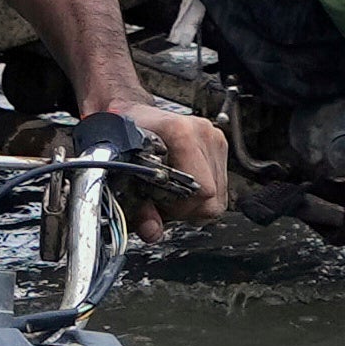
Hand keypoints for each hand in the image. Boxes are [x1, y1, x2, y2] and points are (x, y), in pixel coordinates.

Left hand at [106, 97, 228, 219]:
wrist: (130, 113)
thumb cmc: (125, 138)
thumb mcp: (124, 173)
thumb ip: (138, 208)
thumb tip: (152, 232)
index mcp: (181, 133)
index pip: (203, 191)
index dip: (182, 209)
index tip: (162, 208)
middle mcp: (203, 133)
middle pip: (214, 197)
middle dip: (189, 210)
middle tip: (165, 204)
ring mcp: (214, 137)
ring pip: (220, 194)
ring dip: (197, 203)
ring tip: (173, 193)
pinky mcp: (219, 143)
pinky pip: (220, 184)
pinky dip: (203, 193)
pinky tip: (184, 186)